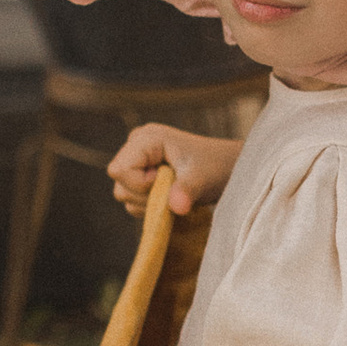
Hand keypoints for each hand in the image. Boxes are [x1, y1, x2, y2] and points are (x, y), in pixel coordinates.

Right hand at [108, 122, 240, 220]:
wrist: (227, 169)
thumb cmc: (216, 167)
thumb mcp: (202, 178)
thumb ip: (186, 191)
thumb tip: (177, 206)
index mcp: (146, 138)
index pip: (119, 170)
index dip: (140, 185)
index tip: (166, 183)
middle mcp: (136, 145)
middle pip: (119, 183)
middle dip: (144, 196)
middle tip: (173, 190)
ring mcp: (138, 160)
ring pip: (124, 193)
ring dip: (148, 202)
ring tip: (174, 192)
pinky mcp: (141, 174)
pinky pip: (132, 199)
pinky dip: (150, 205)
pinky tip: (170, 195)